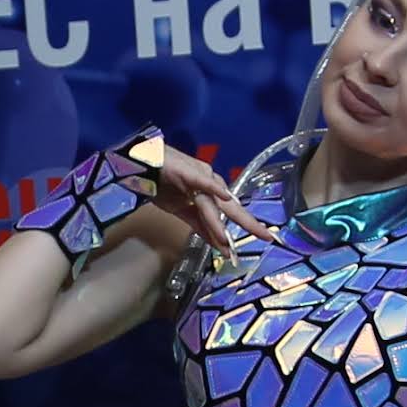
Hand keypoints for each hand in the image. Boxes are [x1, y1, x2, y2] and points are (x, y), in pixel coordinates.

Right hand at [134, 138, 256, 253]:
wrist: (141, 160)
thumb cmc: (161, 182)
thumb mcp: (182, 210)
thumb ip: (200, 226)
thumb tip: (219, 246)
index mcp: (210, 193)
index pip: (229, 214)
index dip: (246, 226)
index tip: (263, 239)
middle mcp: (210, 184)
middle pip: (230, 207)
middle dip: (248, 223)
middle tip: (265, 237)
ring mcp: (199, 178)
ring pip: (212, 204)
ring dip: (217, 224)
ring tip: (226, 242)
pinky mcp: (186, 173)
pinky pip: (201, 182)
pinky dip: (213, 188)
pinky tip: (225, 196)